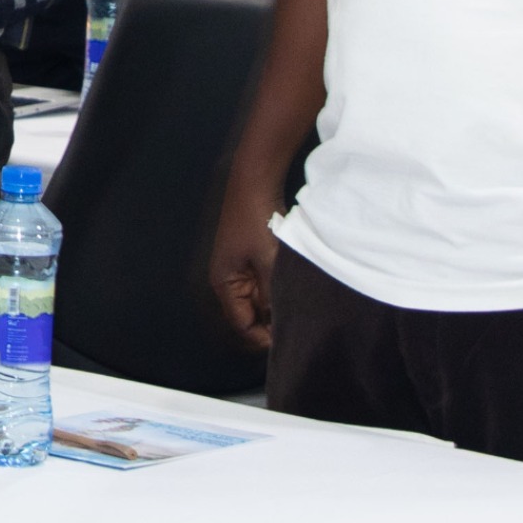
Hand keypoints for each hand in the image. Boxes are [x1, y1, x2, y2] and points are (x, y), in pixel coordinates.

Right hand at [208, 188, 282, 349]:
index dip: (263, 337)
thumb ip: (272, 294)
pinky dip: (275, 291)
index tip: (288, 339)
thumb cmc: (256, 222)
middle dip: (269, 322)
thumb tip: (279, 322)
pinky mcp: (250, 258)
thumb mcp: (267, 261)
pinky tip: (293, 291)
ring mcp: (239, 269)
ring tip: (298, 312)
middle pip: (249, 315)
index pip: (242, 324)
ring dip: (274, 306)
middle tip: (297, 328)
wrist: (254, 183)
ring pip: (257, 300)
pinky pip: (262, 285)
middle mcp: (227, 280)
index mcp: (224, 283)